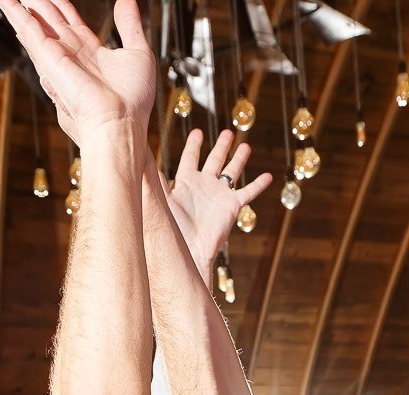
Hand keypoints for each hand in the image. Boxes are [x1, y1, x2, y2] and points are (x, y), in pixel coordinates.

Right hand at [0, 0, 155, 144]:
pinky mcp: (48, 58)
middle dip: (38, 2)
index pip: (70, 19)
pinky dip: (14, 12)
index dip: (60, 3)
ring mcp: (57, 54)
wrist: (120, 121)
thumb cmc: (132, 100)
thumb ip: (130, 24)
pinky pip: (28, 29)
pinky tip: (4, 0)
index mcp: (90, 50)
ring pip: (35, 21)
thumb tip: (127, 0)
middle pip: (49, 18)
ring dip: (20, 6)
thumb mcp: (139, 52)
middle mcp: (71, 52)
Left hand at [165, 129, 271, 276]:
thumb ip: (153, 177)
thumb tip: (140, 154)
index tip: (198, 133)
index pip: (190, 158)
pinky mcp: (232, 206)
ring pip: (232, 172)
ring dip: (239, 159)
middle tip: (228, 133)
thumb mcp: (162, 198)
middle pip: (214, 161)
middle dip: (221, 147)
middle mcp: (204, 186)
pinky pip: (248, 192)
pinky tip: (268, 176)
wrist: (190, 248)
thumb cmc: (173, 227)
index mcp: (186, 182)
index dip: (194, 145)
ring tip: (246, 146)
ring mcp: (219, 195)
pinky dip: (258, 185)